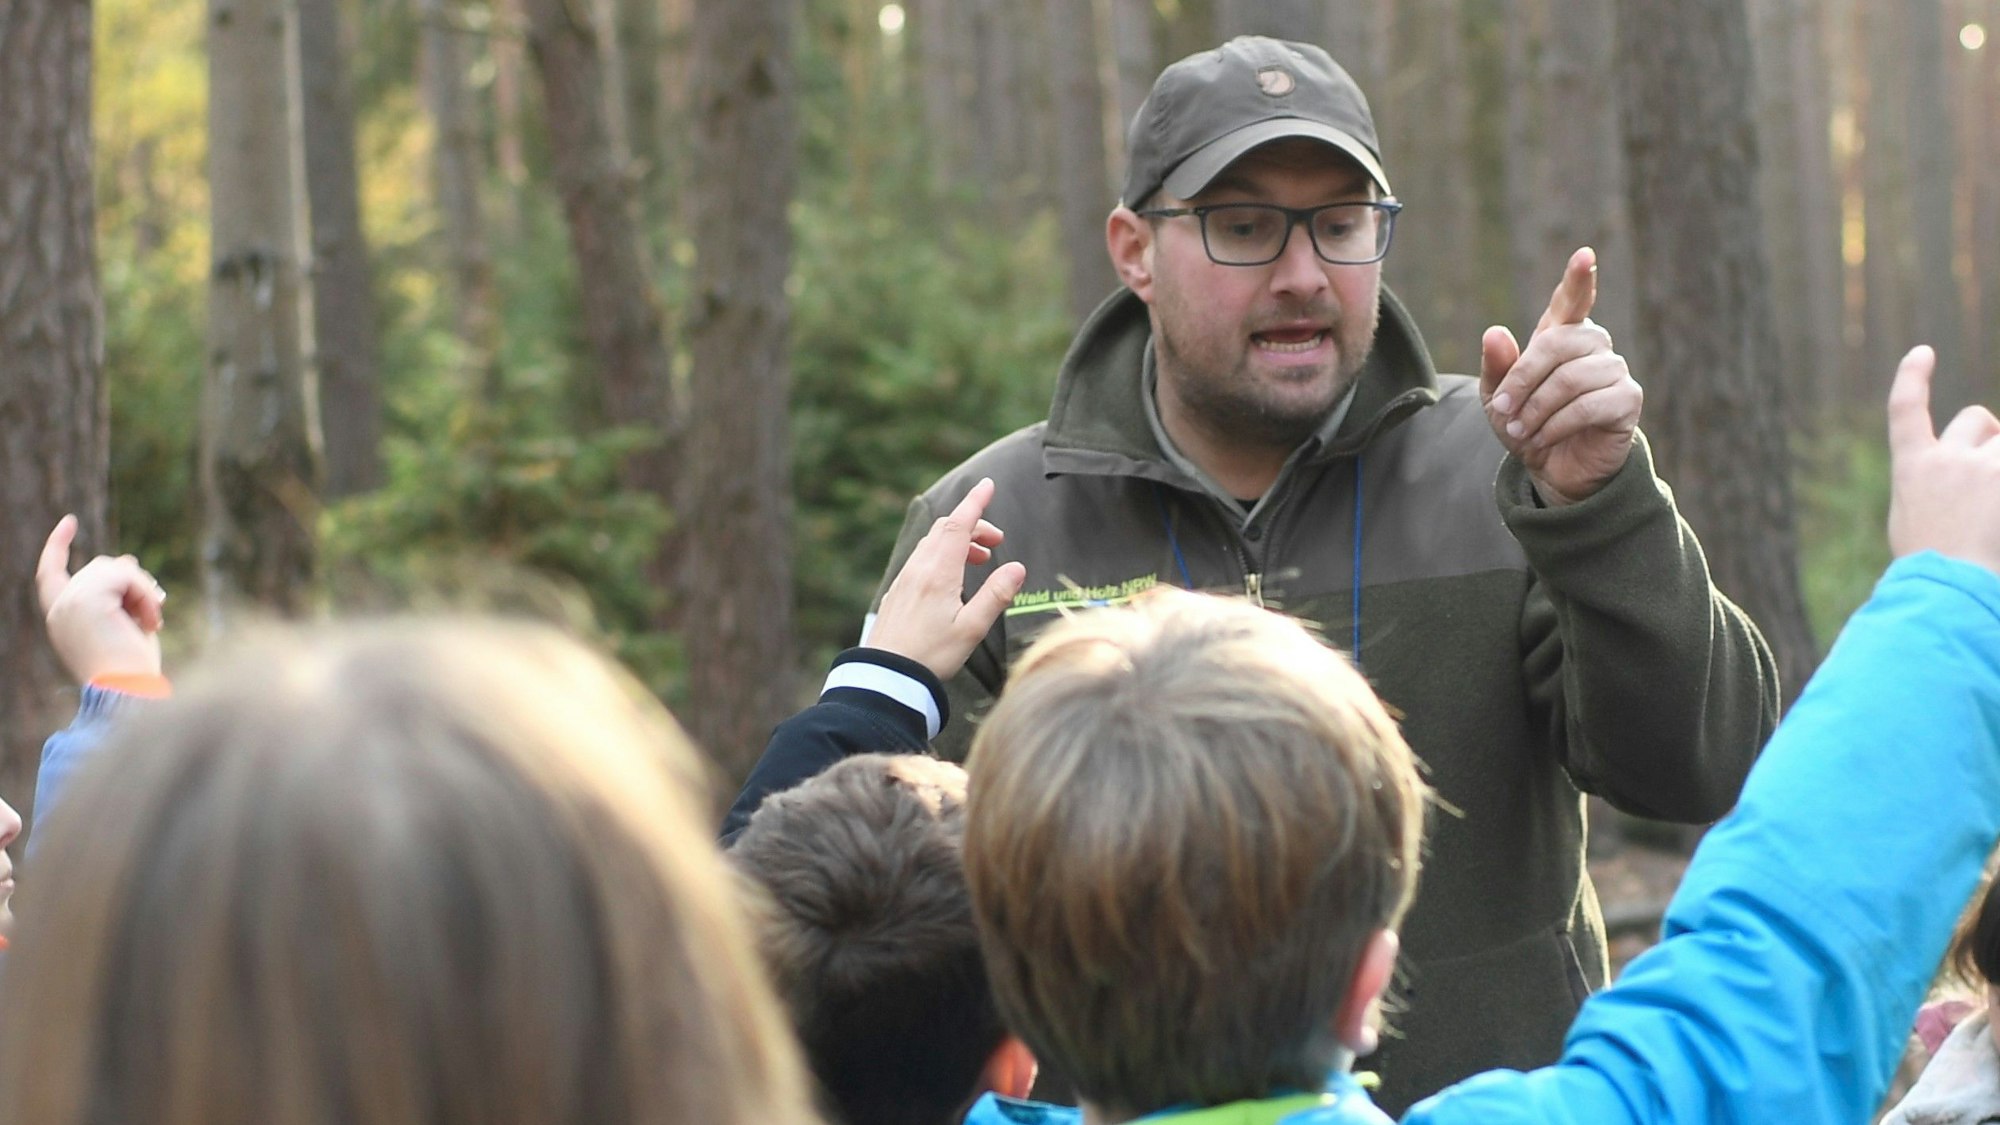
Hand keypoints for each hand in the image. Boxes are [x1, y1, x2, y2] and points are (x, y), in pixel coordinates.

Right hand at [36, 515, 165, 684]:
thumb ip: (118, 593)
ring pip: (115, 566)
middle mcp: (59, 607)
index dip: (57, 545)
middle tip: (154, 615)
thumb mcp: (124, 624)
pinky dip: (146, 592)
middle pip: (101, 566)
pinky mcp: (85, 598)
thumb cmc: (133, 670)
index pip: (50, 573)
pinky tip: (152, 620)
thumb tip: (128, 559)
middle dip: (134, 583)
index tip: (69, 521)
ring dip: (143, 589)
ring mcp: (69, 601)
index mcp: (63, 617)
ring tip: (153, 621)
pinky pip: (124, 573)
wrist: (128, 693)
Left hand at [869, 478, 1026, 680]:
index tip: (988, 484)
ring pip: (932, 543)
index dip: (975, 502)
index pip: (960, 525)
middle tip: (997, 540)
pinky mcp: (897, 592)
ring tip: (979, 560)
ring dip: (958, 541)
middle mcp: (919, 569)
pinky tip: (951, 578)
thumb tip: (1017, 567)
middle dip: (973, 524)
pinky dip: (941, 554)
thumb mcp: (972, 629)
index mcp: (939, 573)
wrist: (886, 675)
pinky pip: (921, 559)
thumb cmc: (931, 655)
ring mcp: (905, 579)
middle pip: (946, 529)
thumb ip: (996, 595)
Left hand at [1480, 247, 1641, 504]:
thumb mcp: (1498, 399)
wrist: (1552, 469)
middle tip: (1503, 410)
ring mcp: (1614, 371)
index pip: (1572, 301)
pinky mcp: (1627, 400)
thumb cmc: (1526, 425)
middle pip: (1559, 343)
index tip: (1584, 255)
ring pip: (1573, 377)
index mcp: (1560, 336)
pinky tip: (1543, 439)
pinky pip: (1591, 405)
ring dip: (1538, 407)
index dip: (1578, 280)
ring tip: (1520, 431)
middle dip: (1524, 378)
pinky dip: (1558, 424)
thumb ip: (1496, 366)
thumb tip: (1495, 332)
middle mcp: (1592, 346)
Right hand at [1887, 346, 1999, 574]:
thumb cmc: (1928, 567)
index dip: (1912, 378)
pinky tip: (1995, 511)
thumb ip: (1933, 490)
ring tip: (1992, 502)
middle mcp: (1946, 458)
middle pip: (1976, 419)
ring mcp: (1984, 468)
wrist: (1947, 588)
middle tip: (1993, 467)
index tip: (1922, 353)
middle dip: (1990, 434)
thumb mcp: (1914, 523)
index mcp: (1911, 468)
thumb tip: (1955, 477)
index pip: (1905, 409)